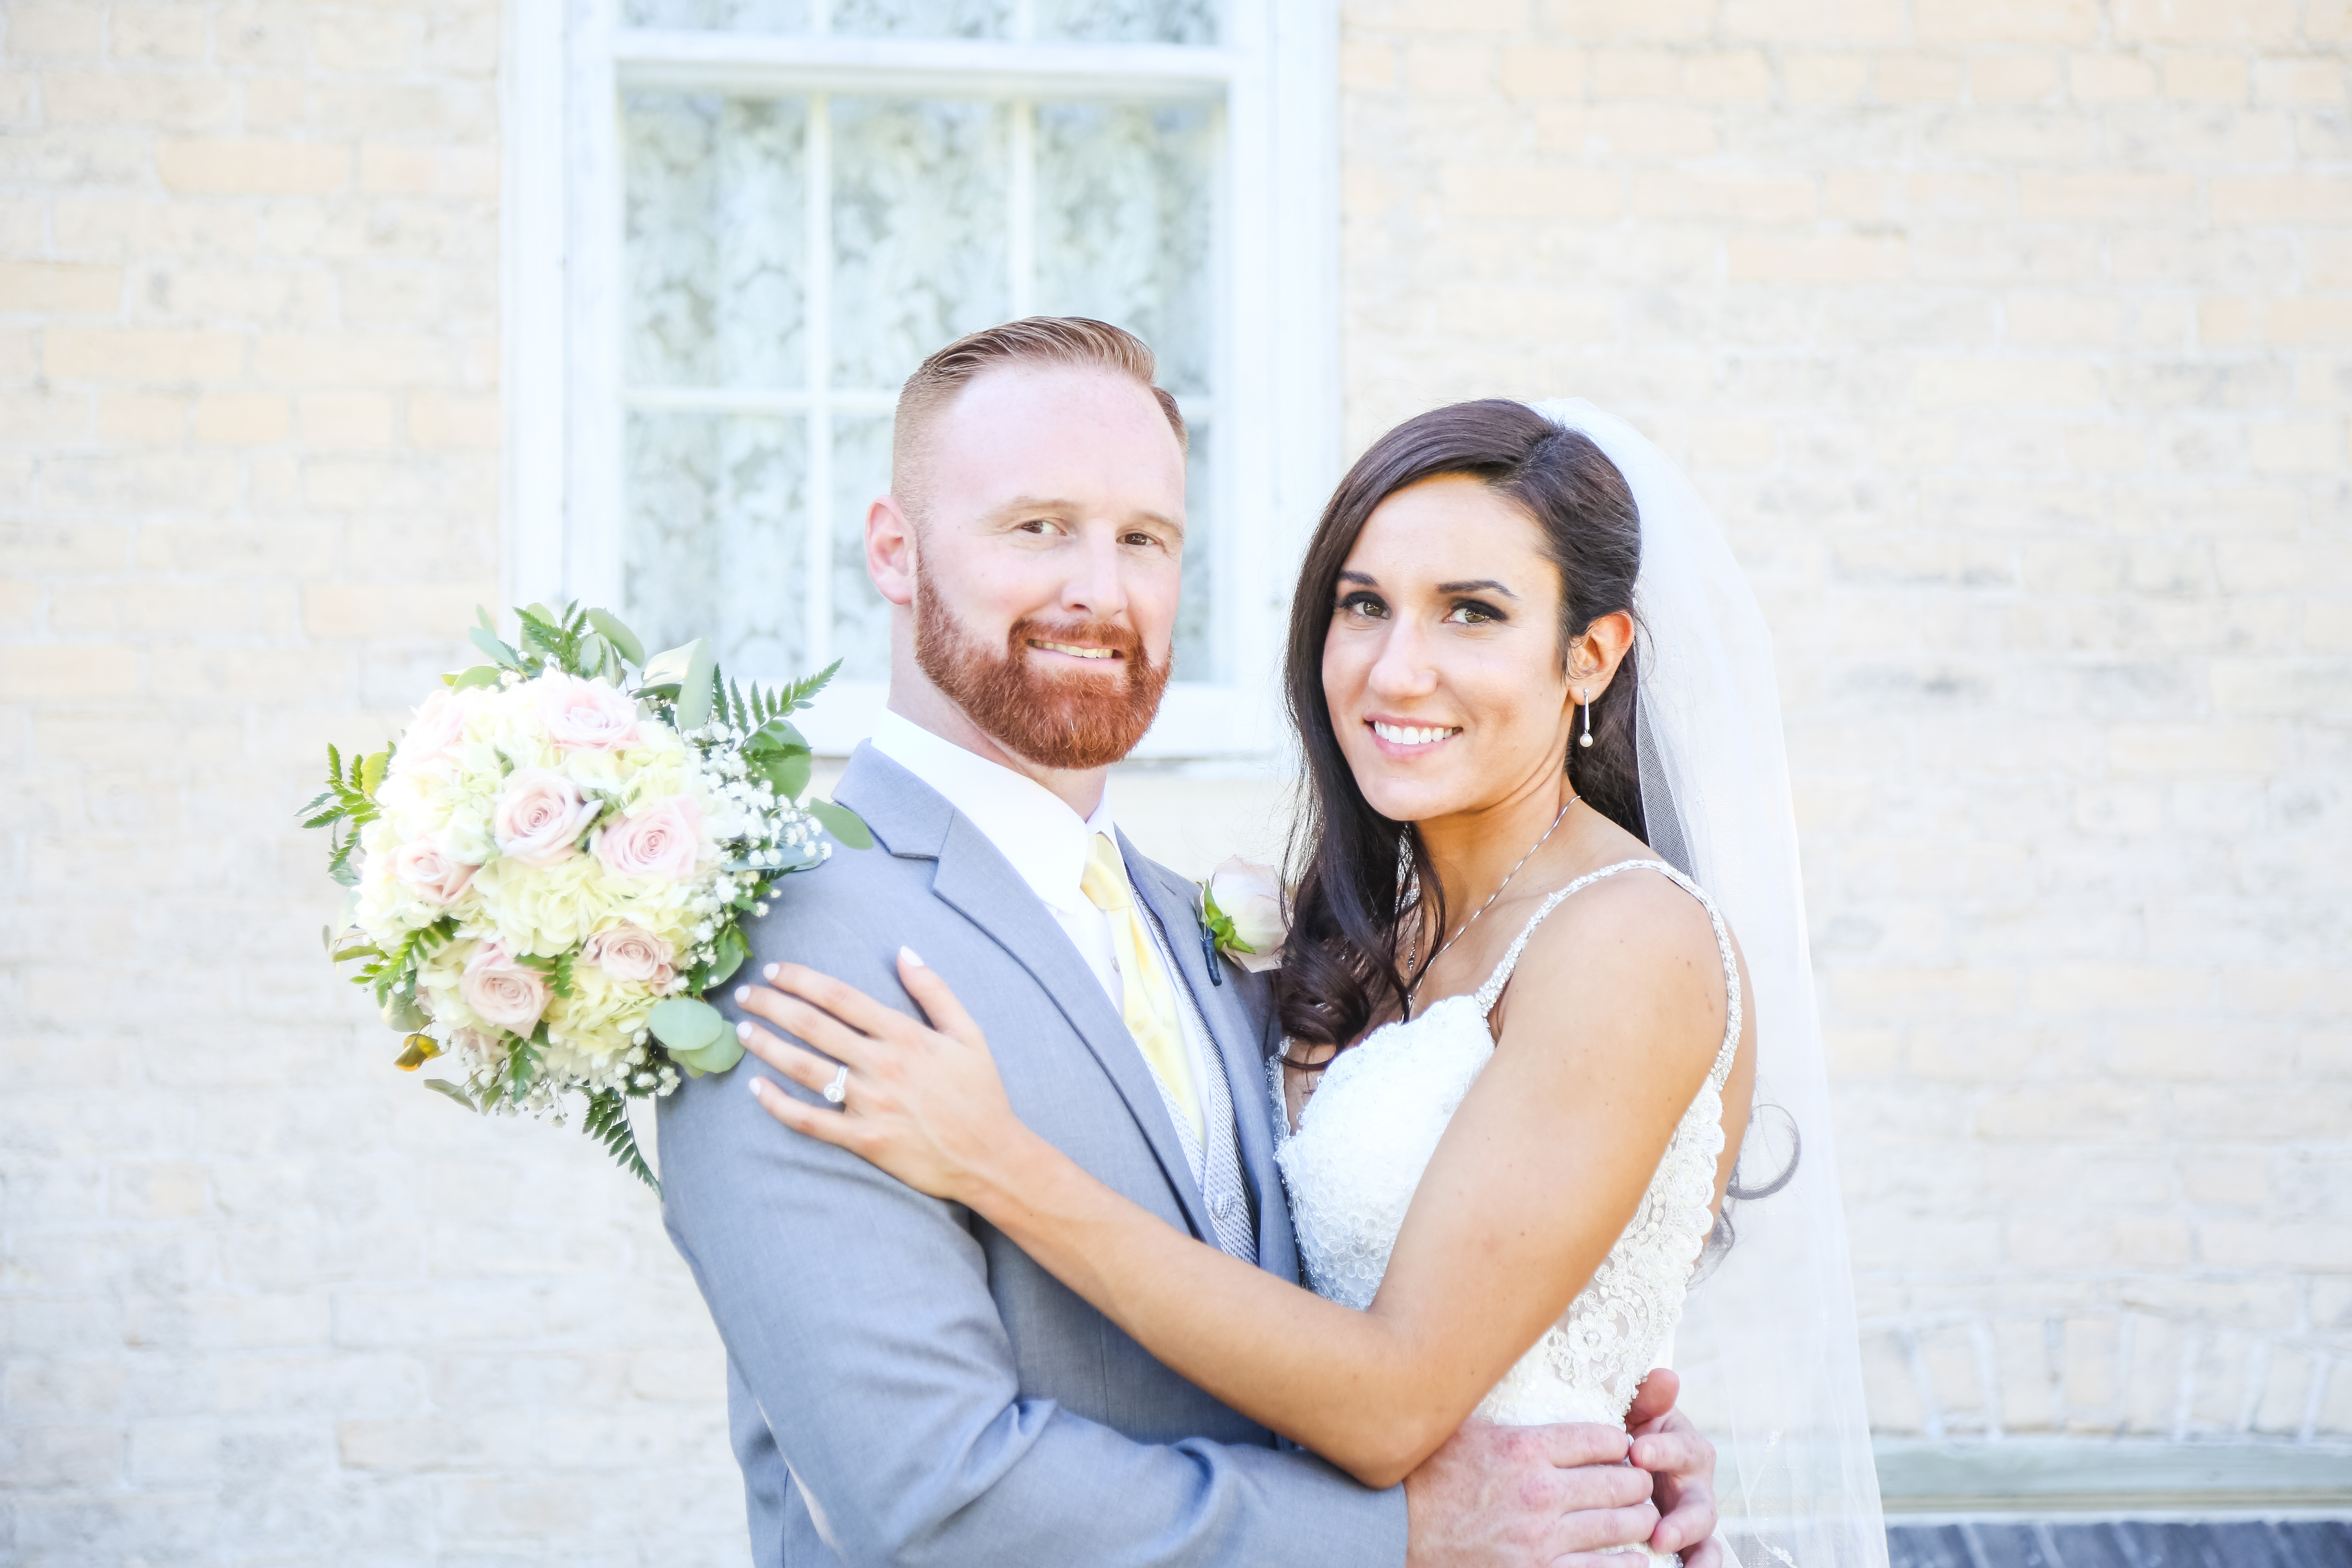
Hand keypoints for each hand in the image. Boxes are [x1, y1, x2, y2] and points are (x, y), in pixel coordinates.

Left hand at [735, 949, 1021, 1205]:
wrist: (991, 1157)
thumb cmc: (981, 1093)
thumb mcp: (968, 1033)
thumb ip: (934, 990)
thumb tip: (904, 951)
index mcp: (906, 1035)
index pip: (840, 997)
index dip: (801, 980)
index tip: (774, 970)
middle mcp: (883, 1065)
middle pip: (814, 1026)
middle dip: (773, 1006)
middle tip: (744, 995)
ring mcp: (871, 1104)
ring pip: (806, 1069)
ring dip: (768, 1047)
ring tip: (742, 1031)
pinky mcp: (864, 1140)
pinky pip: (811, 1121)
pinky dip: (779, 1105)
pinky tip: (756, 1089)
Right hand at [1404, 1420, 1657, 1567]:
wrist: (1392, 1532)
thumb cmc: (1425, 1476)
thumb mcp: (1462, 1428)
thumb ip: (1502, 1409)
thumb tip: (1518, 1368)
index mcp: (1525, 1448)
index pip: (1604, 1438)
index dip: (1619, 1442)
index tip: (1619, 1447)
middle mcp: (1540, 1492)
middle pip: (1623, 1481)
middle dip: (1638, 1481)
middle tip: (1638, 1482)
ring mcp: (1542, 1539)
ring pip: (1623, 1525)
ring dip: (1639, 1519)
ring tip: (1641, 1516)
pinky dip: (1626, 1563)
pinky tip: (1633, 1557)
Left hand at [1622, 1368, 1719, 1567]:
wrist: (1615, 1458)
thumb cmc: (1627, 1429)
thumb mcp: (1633, 1410)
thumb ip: (1647, 1397)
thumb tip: (1666, 1376)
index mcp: (1685, 1448)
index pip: (1683, 1449)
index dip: (1664, 1452)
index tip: (1638, 1453)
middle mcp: (1696, 1487)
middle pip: (1701, 1508)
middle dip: (1683, 1523)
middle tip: (1660, 1532)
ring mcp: (1692, 1520)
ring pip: (1704, 1542)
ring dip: (1691, 1554)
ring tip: (1668, 1556)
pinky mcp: (1684, 1544)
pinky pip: (1698, 1559)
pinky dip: (1694, 1566)